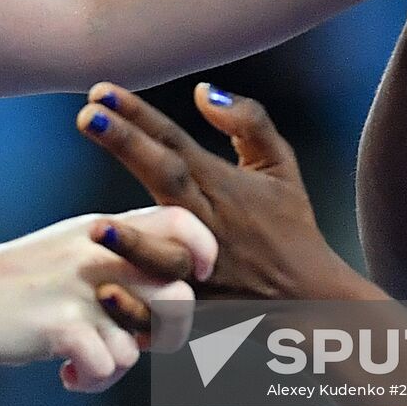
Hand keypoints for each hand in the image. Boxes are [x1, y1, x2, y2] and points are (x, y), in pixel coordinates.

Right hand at [0, 205, 213, 392]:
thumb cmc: (13, 283)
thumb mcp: (68, 248)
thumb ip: (117, 258)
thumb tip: (167, 289)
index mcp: (104, 229)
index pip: (180, 220)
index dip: (202, 248)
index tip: (198, 276)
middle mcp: (100, 254)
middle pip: (179, 296)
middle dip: (167, 333)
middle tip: (134, 342)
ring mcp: (82, 290)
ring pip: (144, 340)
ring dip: (119, 360)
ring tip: (88, 361)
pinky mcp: (62, 326)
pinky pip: (108, 367)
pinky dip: (90, 379)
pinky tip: (65, 374)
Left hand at [76, 82, 356, 303]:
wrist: (317, 300)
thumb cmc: (291, 229)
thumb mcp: (279, 166)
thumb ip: (248, 122)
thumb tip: (203, 91)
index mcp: (221, 185)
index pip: (174, 141)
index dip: (138, 114)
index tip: (100, 92)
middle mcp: (209, 223)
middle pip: (165, 180)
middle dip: (128, 147)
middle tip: (89, 118)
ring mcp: (204, 271)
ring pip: (166, 255)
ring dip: (133, 242)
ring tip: (95, 227)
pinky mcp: (199, 314)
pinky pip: (162, 312)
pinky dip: (134, 307)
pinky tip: (105, 293)